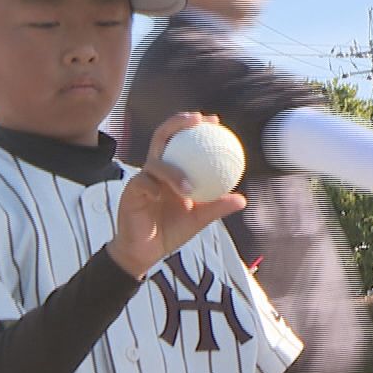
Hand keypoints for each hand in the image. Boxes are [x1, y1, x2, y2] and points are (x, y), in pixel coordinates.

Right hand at [110, 113, 247, 278]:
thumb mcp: (199, 218)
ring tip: (189, 187)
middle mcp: (157, 169)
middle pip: (163, 137)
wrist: (147, 251)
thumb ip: (217, 206)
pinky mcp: (130, 193)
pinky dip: (154, 188)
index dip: (195, 126)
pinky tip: (163, 196)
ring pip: (156, 163)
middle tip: (197, 120)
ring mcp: (142, 179)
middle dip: (177, 123)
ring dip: (173, 173)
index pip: (182, 140)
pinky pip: (142, 184)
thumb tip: (242, 199)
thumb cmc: (172, 230)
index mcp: (173, 170)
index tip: (214, 120)